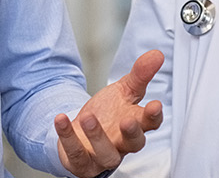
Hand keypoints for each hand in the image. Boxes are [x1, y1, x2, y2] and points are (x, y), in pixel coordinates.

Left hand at [54, 49, 163, 177]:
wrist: (82, 133)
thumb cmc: (108, 114)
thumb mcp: (123, 91)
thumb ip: (139, 75)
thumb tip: (156, 54)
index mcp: (135, 124)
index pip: (150, 123)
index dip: (154, 116)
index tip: (155, 105)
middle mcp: (123, 144)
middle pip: (134, 144)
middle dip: (132, 133)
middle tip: (127, 120)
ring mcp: (103, 156)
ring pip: (106, 153)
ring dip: (97, 136)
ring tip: (88, 117)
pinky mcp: (82, 163)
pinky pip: (76, 153)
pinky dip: (68, 136)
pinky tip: (61, 119)